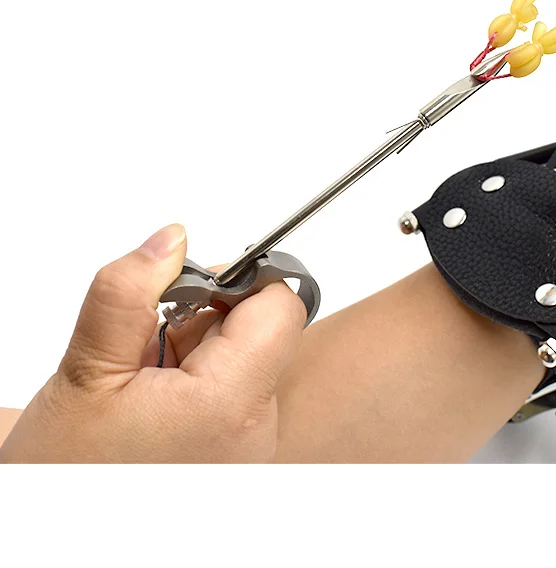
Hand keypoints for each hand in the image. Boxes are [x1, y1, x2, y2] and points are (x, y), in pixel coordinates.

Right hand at [0, 224, 305, 462]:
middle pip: (260, 329)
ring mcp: (251, 448)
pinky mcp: (239, 456)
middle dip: (202, 318)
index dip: (238, 280)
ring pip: (244, 357)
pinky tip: (153, 401)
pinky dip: (195, 380)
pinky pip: (234, 390)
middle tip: (147, 343)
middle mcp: (257, 430)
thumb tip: (171, 239)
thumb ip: (129, 294)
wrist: (52, 546)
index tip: (190, 286)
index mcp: (230, 403)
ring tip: (142, 381)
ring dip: (193, 350)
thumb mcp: (86, 374)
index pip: (280, 305)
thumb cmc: (66, 481)